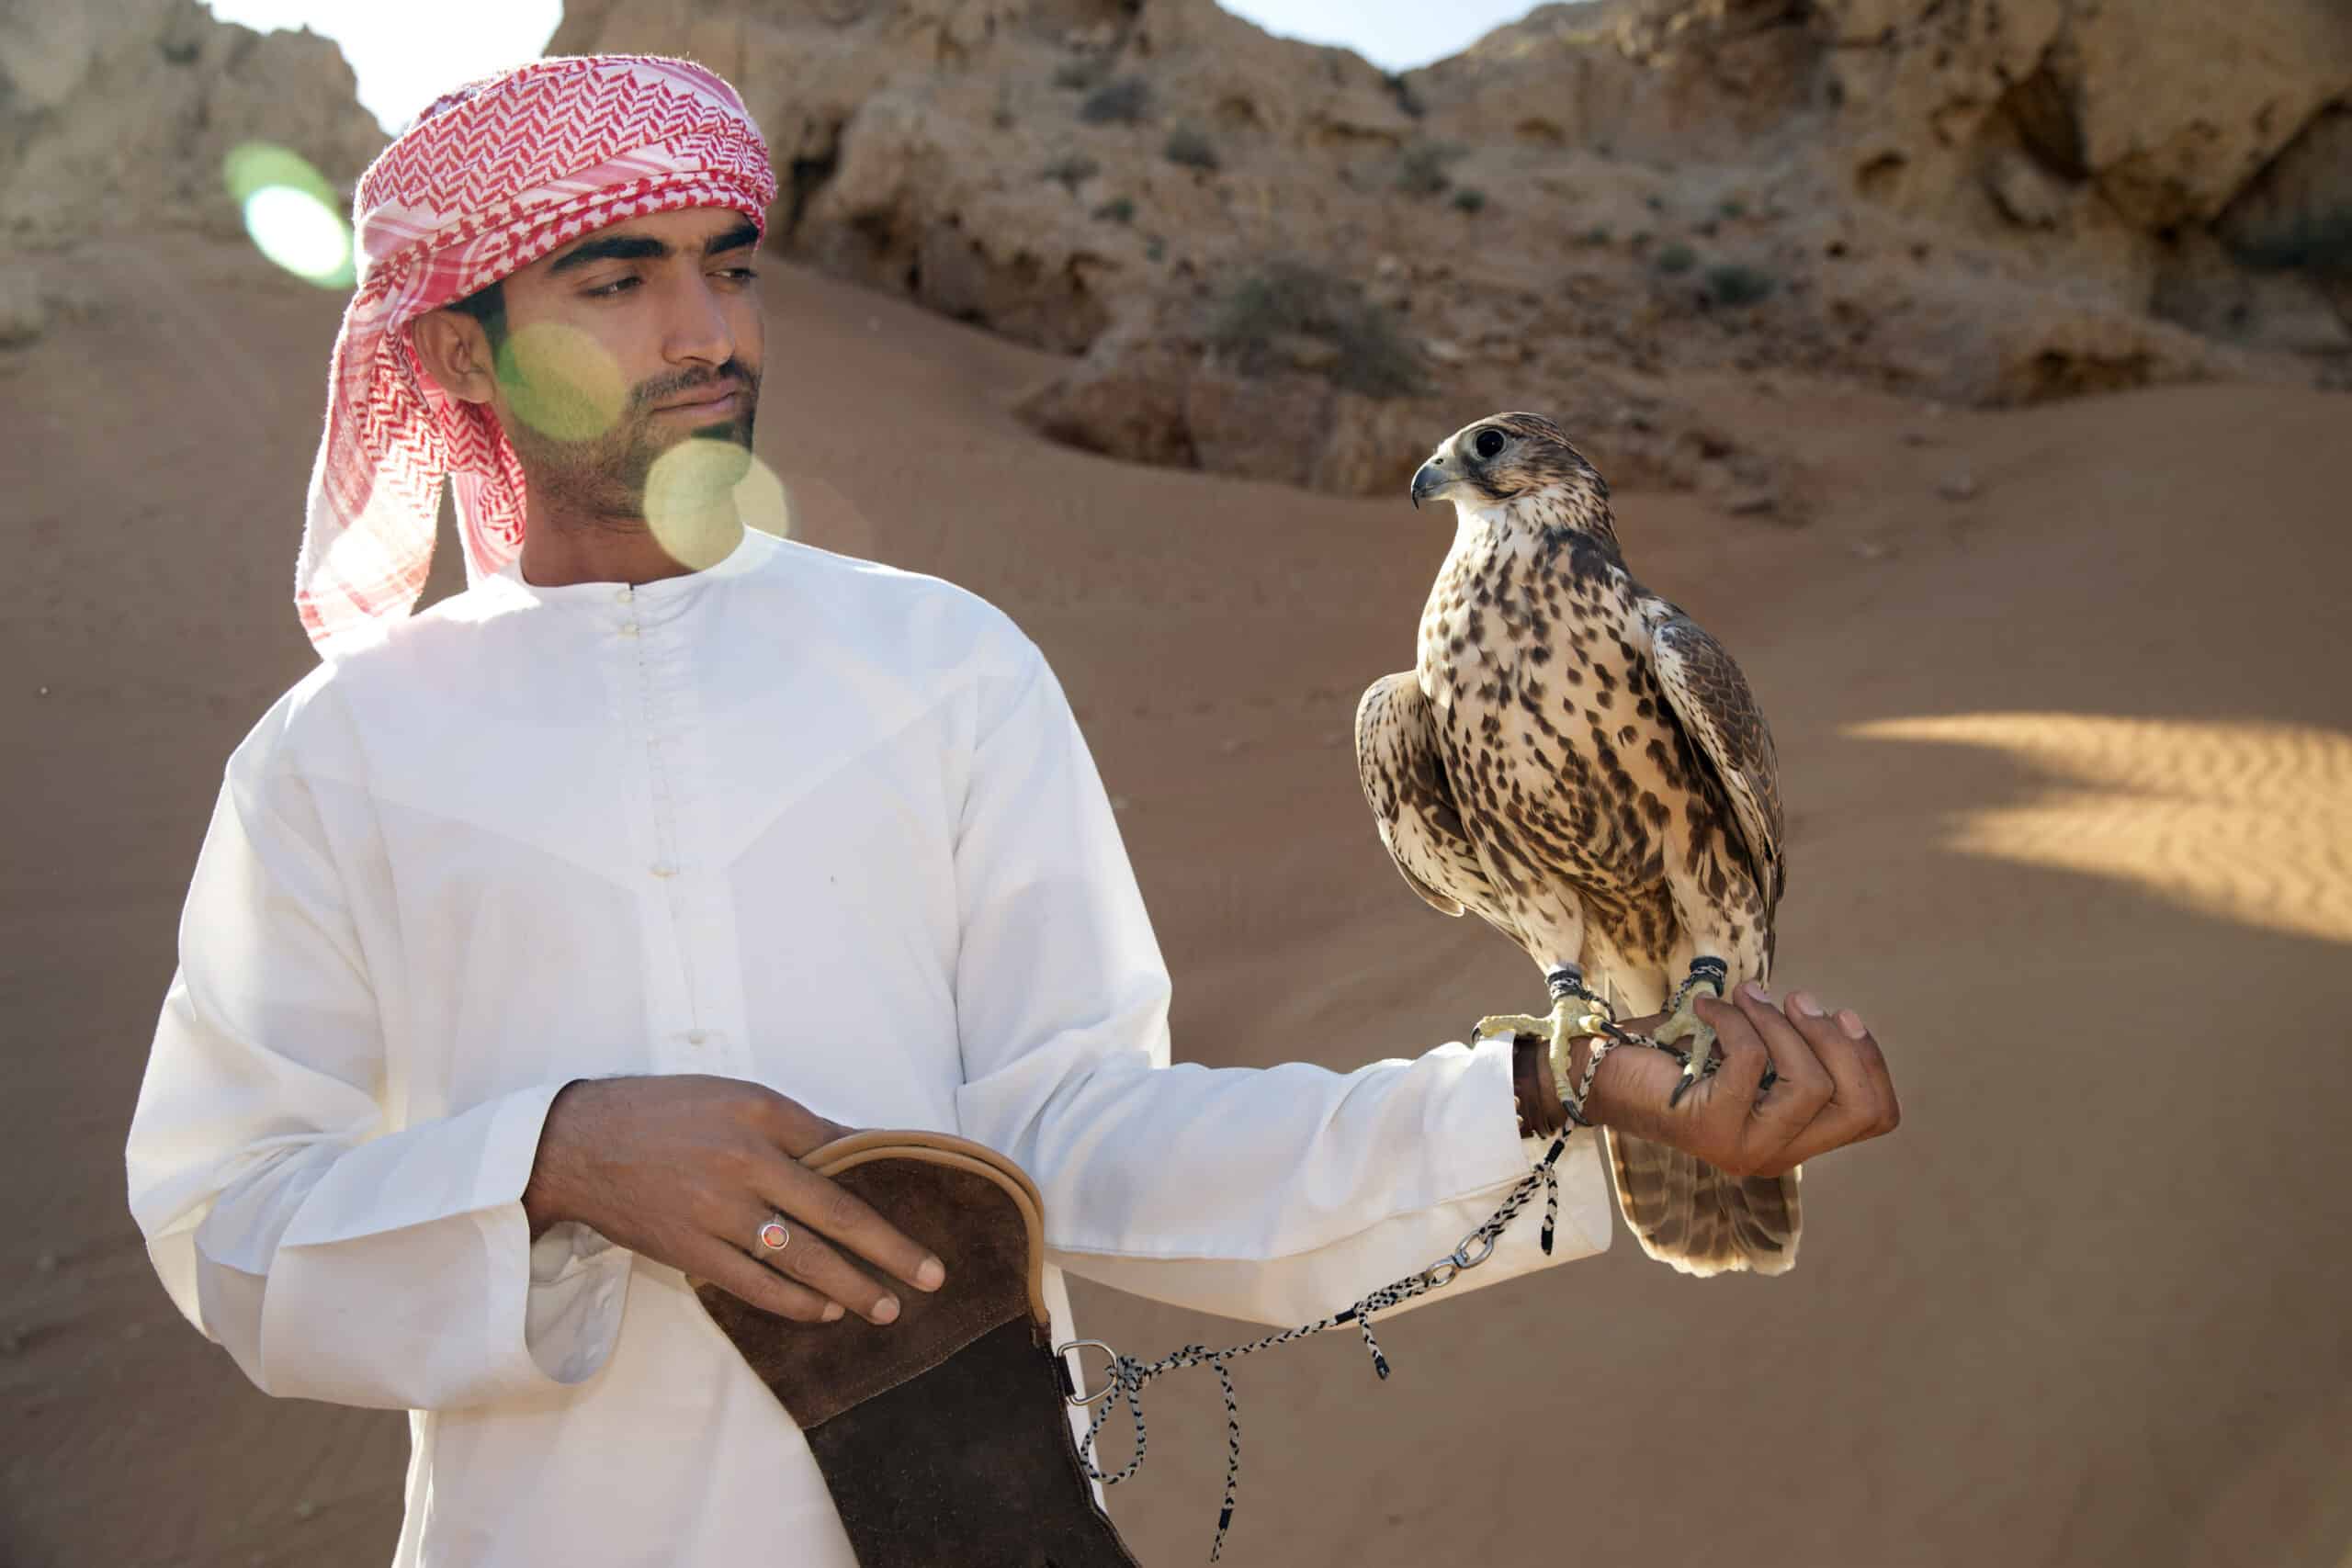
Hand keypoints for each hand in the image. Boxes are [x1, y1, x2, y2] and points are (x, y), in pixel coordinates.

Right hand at [521, 1075, 946, 1324]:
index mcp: (761, 1113)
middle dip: (890, 1249)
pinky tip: (825, 1310)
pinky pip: (753, 1284)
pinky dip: (794, 1301)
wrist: (577, 1142)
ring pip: (800, 1258)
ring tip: (885, 1307)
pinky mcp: (689, 1249)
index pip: (842, 1148)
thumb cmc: (663, 1112)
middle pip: (835, 1213)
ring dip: (850, 1287)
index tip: (927, 1200)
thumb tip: (854, 1151)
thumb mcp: (733, 1095)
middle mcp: (745, 1161)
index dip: (887, 1177)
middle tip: (931, 1276)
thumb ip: (792, 1125)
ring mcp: (716, 1211)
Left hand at [1578, 983, 1899, 1176]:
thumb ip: (1791, 1046)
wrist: (1601, 1073)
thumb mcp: (1751, 1051)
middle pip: (1857, 1108)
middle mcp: (1779, 1154)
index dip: (1870, 1061)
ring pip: (1809, 1085)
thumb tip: (1824, 1014)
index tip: (1841, 1015)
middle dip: (1837, 1042)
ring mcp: (1747, 1148)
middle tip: (1798, 1001)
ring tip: (1747, 997)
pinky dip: (1733, 1020)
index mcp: (1796, 1136)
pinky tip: (1705, 1009)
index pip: (1876, 1117)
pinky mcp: (1713, 1129)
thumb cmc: (1677, 1055)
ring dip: (1781, 1025)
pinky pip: (1752, 1063)